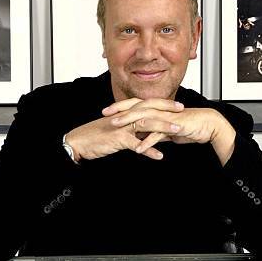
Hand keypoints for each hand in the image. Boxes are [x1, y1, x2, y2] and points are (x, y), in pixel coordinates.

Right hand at [65, 98, 183, 161]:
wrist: (78, 142)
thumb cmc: (96, 137)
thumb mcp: (116, 130)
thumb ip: (131, 130)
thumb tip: (146, 134)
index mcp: (124, 113)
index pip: (146, 104)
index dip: (162, 104)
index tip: (177, 106)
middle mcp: (124, 116)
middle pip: (149, 109)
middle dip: (167, 110)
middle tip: (183, 112)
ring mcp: (121, 127)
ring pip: (146, 123)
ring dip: (163, 127)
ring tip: (178, 131)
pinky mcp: (117, 139)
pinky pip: (135, 144)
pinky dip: (148, 150)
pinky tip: (159, 156)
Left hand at [104, 99, 235, 165]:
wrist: (207, 126)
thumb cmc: (189, 126)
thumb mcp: (167, 129)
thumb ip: (155, 131)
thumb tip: (145, 137)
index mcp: (158, 109)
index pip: (135, 104)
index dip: (121, 106)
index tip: (107, 111)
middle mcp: (160, 110)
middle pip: (136, 107)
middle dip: (119, 110)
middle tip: (104, 114)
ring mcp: (166, 117)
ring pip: (144, 117)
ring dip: (128, 122)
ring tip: (115, 128)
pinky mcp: (173, 127)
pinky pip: (158, 134)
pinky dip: (147, 142)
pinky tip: (138, 149)